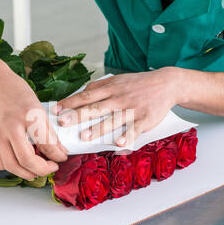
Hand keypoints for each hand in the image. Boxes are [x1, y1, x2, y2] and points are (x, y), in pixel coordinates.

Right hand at [0, 64, 67, 179]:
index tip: (61, 158)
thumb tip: (60, 151)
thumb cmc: (16, 92)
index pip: (46, 144)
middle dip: (42, 170)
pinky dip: (12, 168)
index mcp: (28, 116)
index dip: (57, 156)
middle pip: (26, 160)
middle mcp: (10, 127)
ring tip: (37, 169)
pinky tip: (21, 163)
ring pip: (11, 166)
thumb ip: (49, 132)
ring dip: (27, 173)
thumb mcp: (39, 107)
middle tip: (51, 167)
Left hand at [53, 67, 181, 146]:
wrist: (167, 83)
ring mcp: (132, 109)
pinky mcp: (146, 119)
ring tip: (84, 137)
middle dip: (78, 115)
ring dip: (98, 128)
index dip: (70, 103)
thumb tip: (82, 92)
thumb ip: (100, 87)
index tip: (56, 110)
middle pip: (96, 107)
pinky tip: (118, 143)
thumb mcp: (118, 80)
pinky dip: (127, 136)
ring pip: (113, 119)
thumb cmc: (138, 84)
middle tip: (63, 123)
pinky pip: (135, 129)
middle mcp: (119, 98)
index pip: (86, 96)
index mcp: (111, 88)